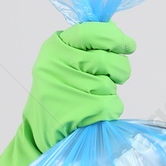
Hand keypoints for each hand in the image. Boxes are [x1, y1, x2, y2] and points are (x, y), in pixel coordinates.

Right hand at [0, 21, 135, 165]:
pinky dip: (111, 110)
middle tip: (116, 76)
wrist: (38, 133)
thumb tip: (116, 33)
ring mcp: (65, 88)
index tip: (128, 46)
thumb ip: (86, 46)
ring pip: (110, 84)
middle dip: (120, 69)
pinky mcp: (76, 111)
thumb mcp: (62, 62)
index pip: (92, 32)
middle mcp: (56, 65)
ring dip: (111, 93)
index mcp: (54, 48)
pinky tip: (96, 113)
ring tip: (93, 98)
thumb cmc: (57, 94)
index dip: (115, 38)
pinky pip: (111, 104)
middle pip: (108, 59)